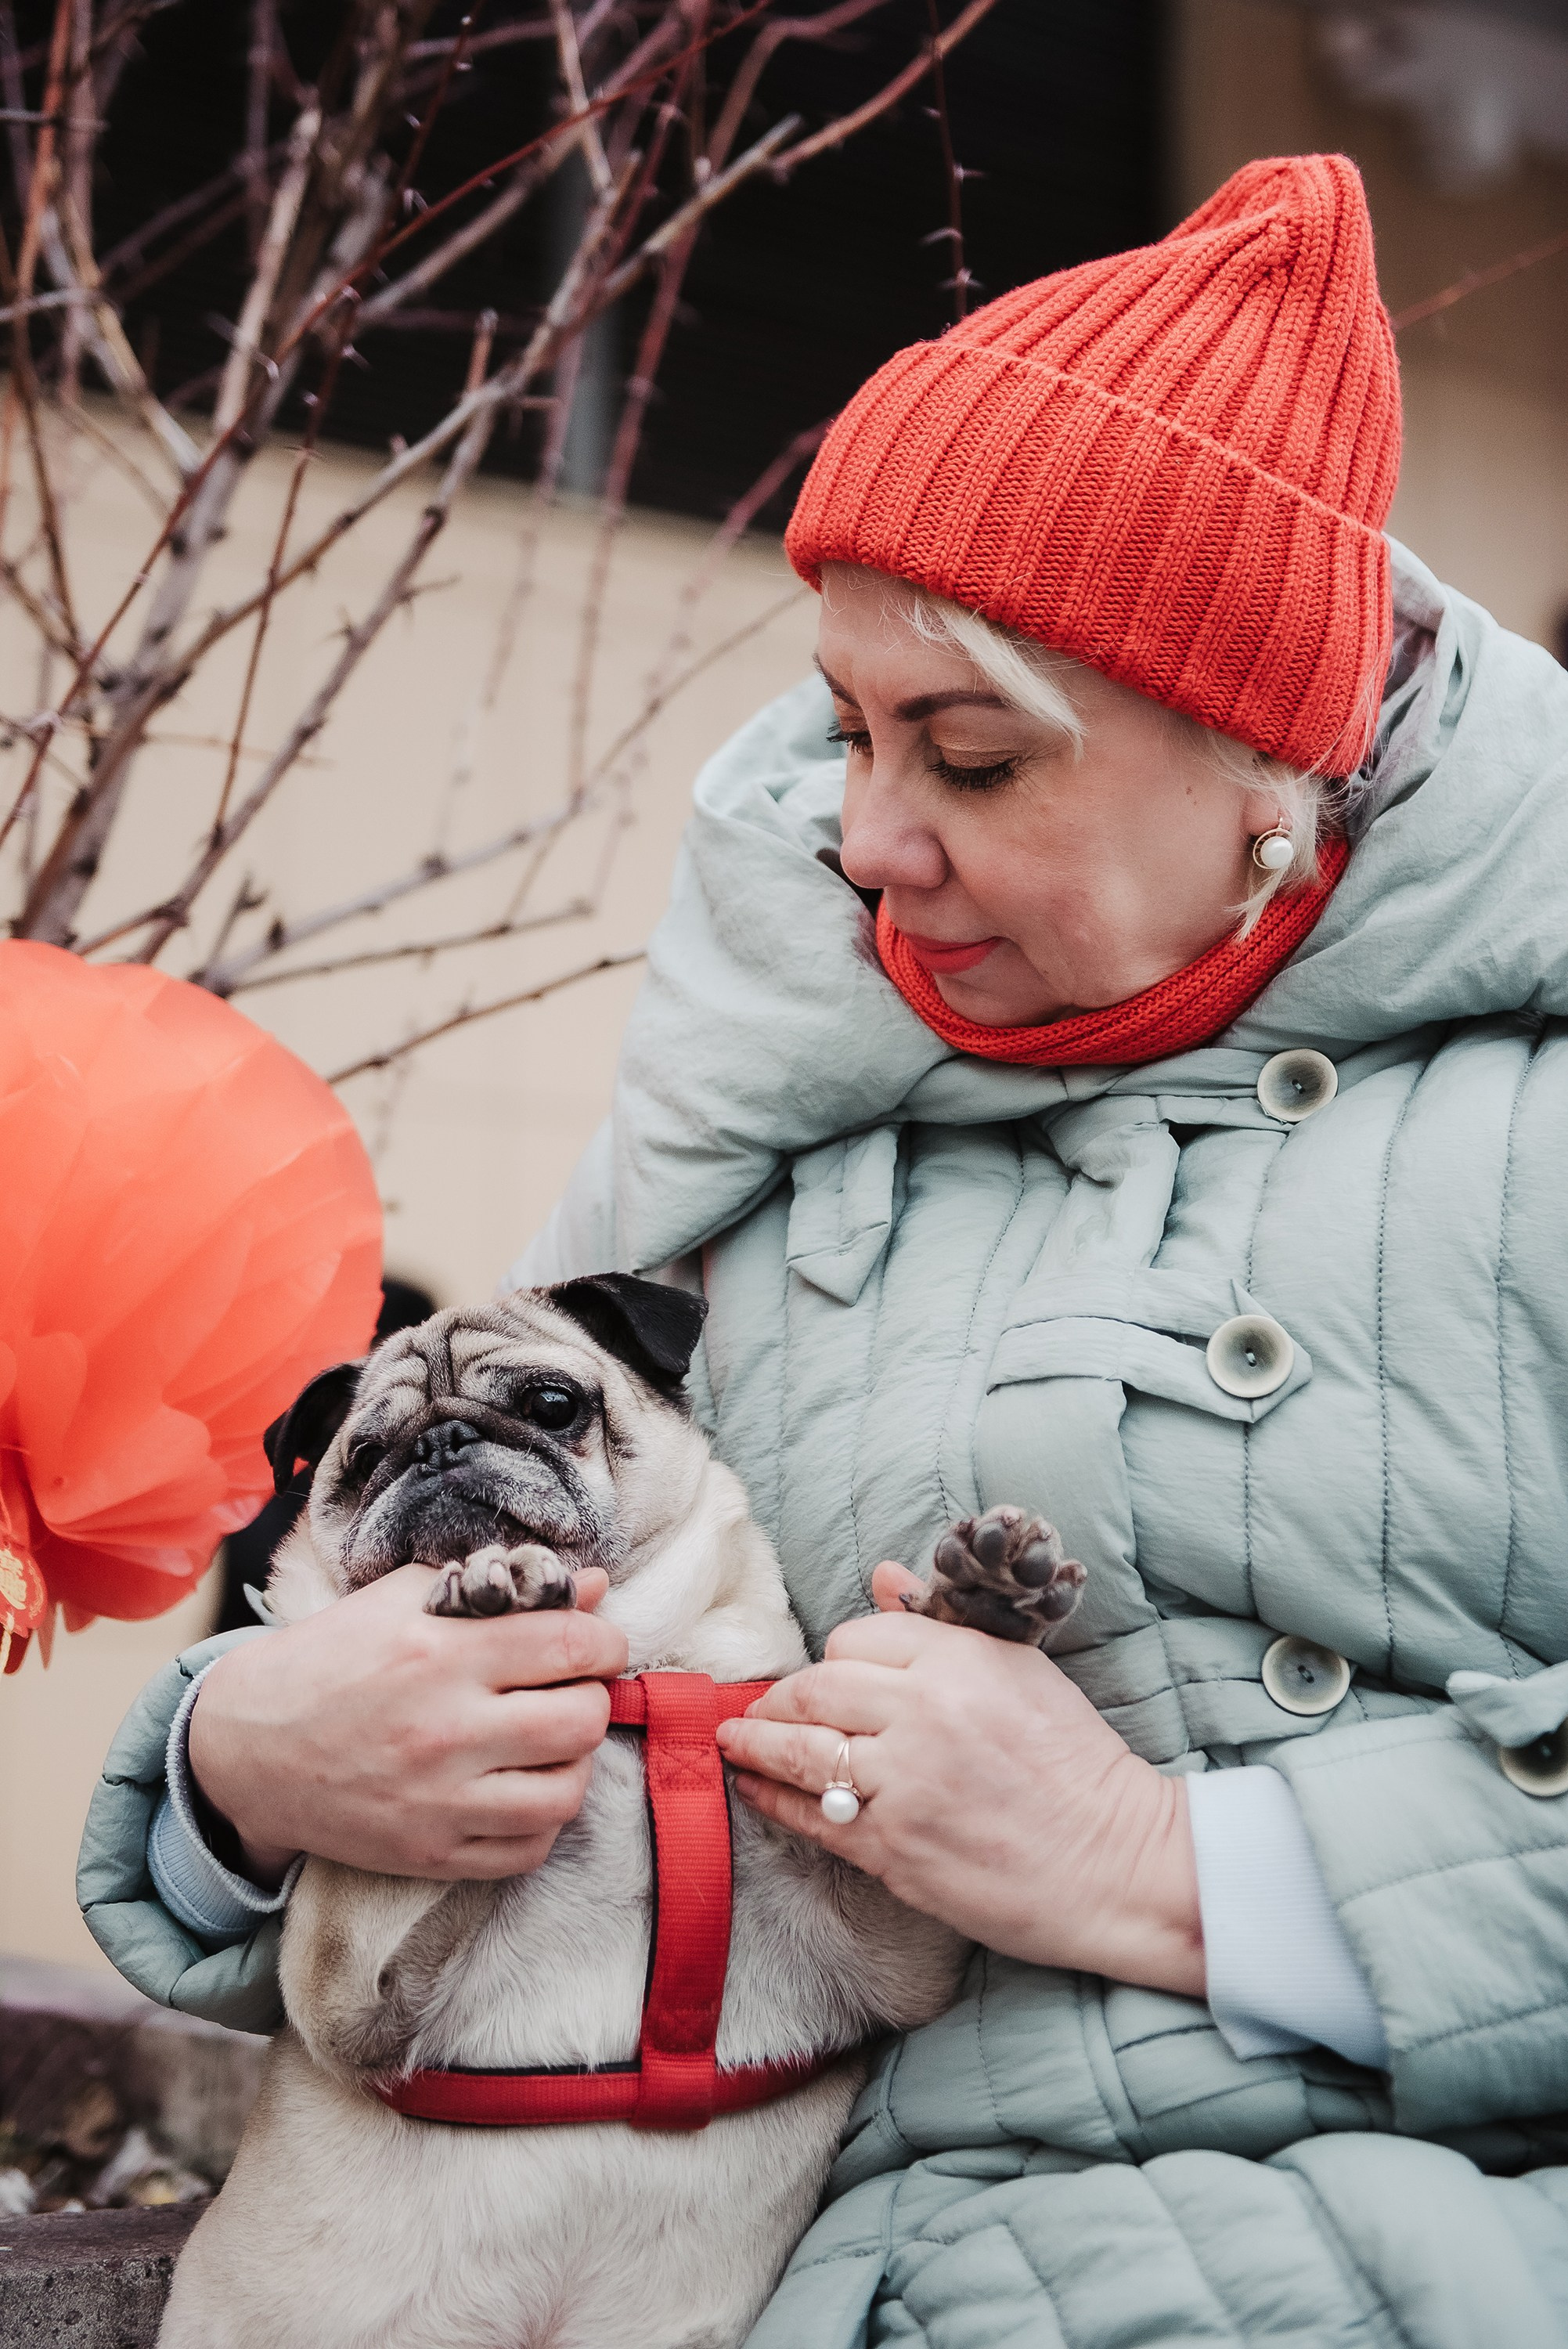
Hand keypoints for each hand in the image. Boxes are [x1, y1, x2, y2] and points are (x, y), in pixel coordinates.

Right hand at [188, 1564, 626, 1884]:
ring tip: (548, 1742)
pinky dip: (538, 1821)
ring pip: (566, 1793)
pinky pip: (529, 1849)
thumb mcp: (406, 1599)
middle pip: (582, 1720)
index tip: (596, 1642)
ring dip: (572, 1763)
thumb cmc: (334, 1657)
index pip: (572, 1644)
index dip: (604, 1640)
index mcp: (442, 1653)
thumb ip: (501, 1587)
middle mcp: (446, 1730)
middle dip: (592, 1698)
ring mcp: (439, 1801)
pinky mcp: (430, 1854)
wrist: (248, 1745)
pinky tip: (518, 1788)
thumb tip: (597, 1587)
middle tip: (571, 1690)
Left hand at [715, 1560, 1203, 1996]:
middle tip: (756, 1708)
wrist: (1116, 1863)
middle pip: (814, 1690)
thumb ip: (942, 1625)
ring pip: (800, 1752)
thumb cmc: (1075, 1764)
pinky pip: (811, 1817)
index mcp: (958, 1661)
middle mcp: (923, 1715)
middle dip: (776, 1699)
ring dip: (755, 1745)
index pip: (855, 1639)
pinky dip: (773, 1801)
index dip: (834, 1658)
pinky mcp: (892, 1849)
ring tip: (734, 1742)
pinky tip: (756, 1791)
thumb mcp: (1020, 1671)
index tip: (824, 1678)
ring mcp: (903, 1785)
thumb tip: (879, 1575)